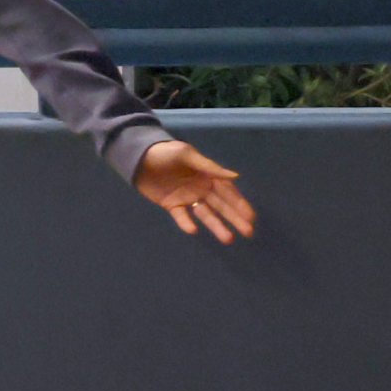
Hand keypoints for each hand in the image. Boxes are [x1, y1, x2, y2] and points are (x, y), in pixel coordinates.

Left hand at [134, 137, 255, 242]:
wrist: (138, 156)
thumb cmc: (165, 152)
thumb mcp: (186, 155)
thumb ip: (209, 167)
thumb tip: (235, 176)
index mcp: (207, 176)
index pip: (228, 192)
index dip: (240, 204)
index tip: (251, 217)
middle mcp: (201, 189)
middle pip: (221, 206)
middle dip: (235, 218)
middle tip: (248, 232)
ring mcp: (187, 198)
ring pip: (205, 214)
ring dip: (216, 226)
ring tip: (229, 239)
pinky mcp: (172, 205)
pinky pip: (182, 216)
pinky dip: (186, 223)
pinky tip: (193, 230)